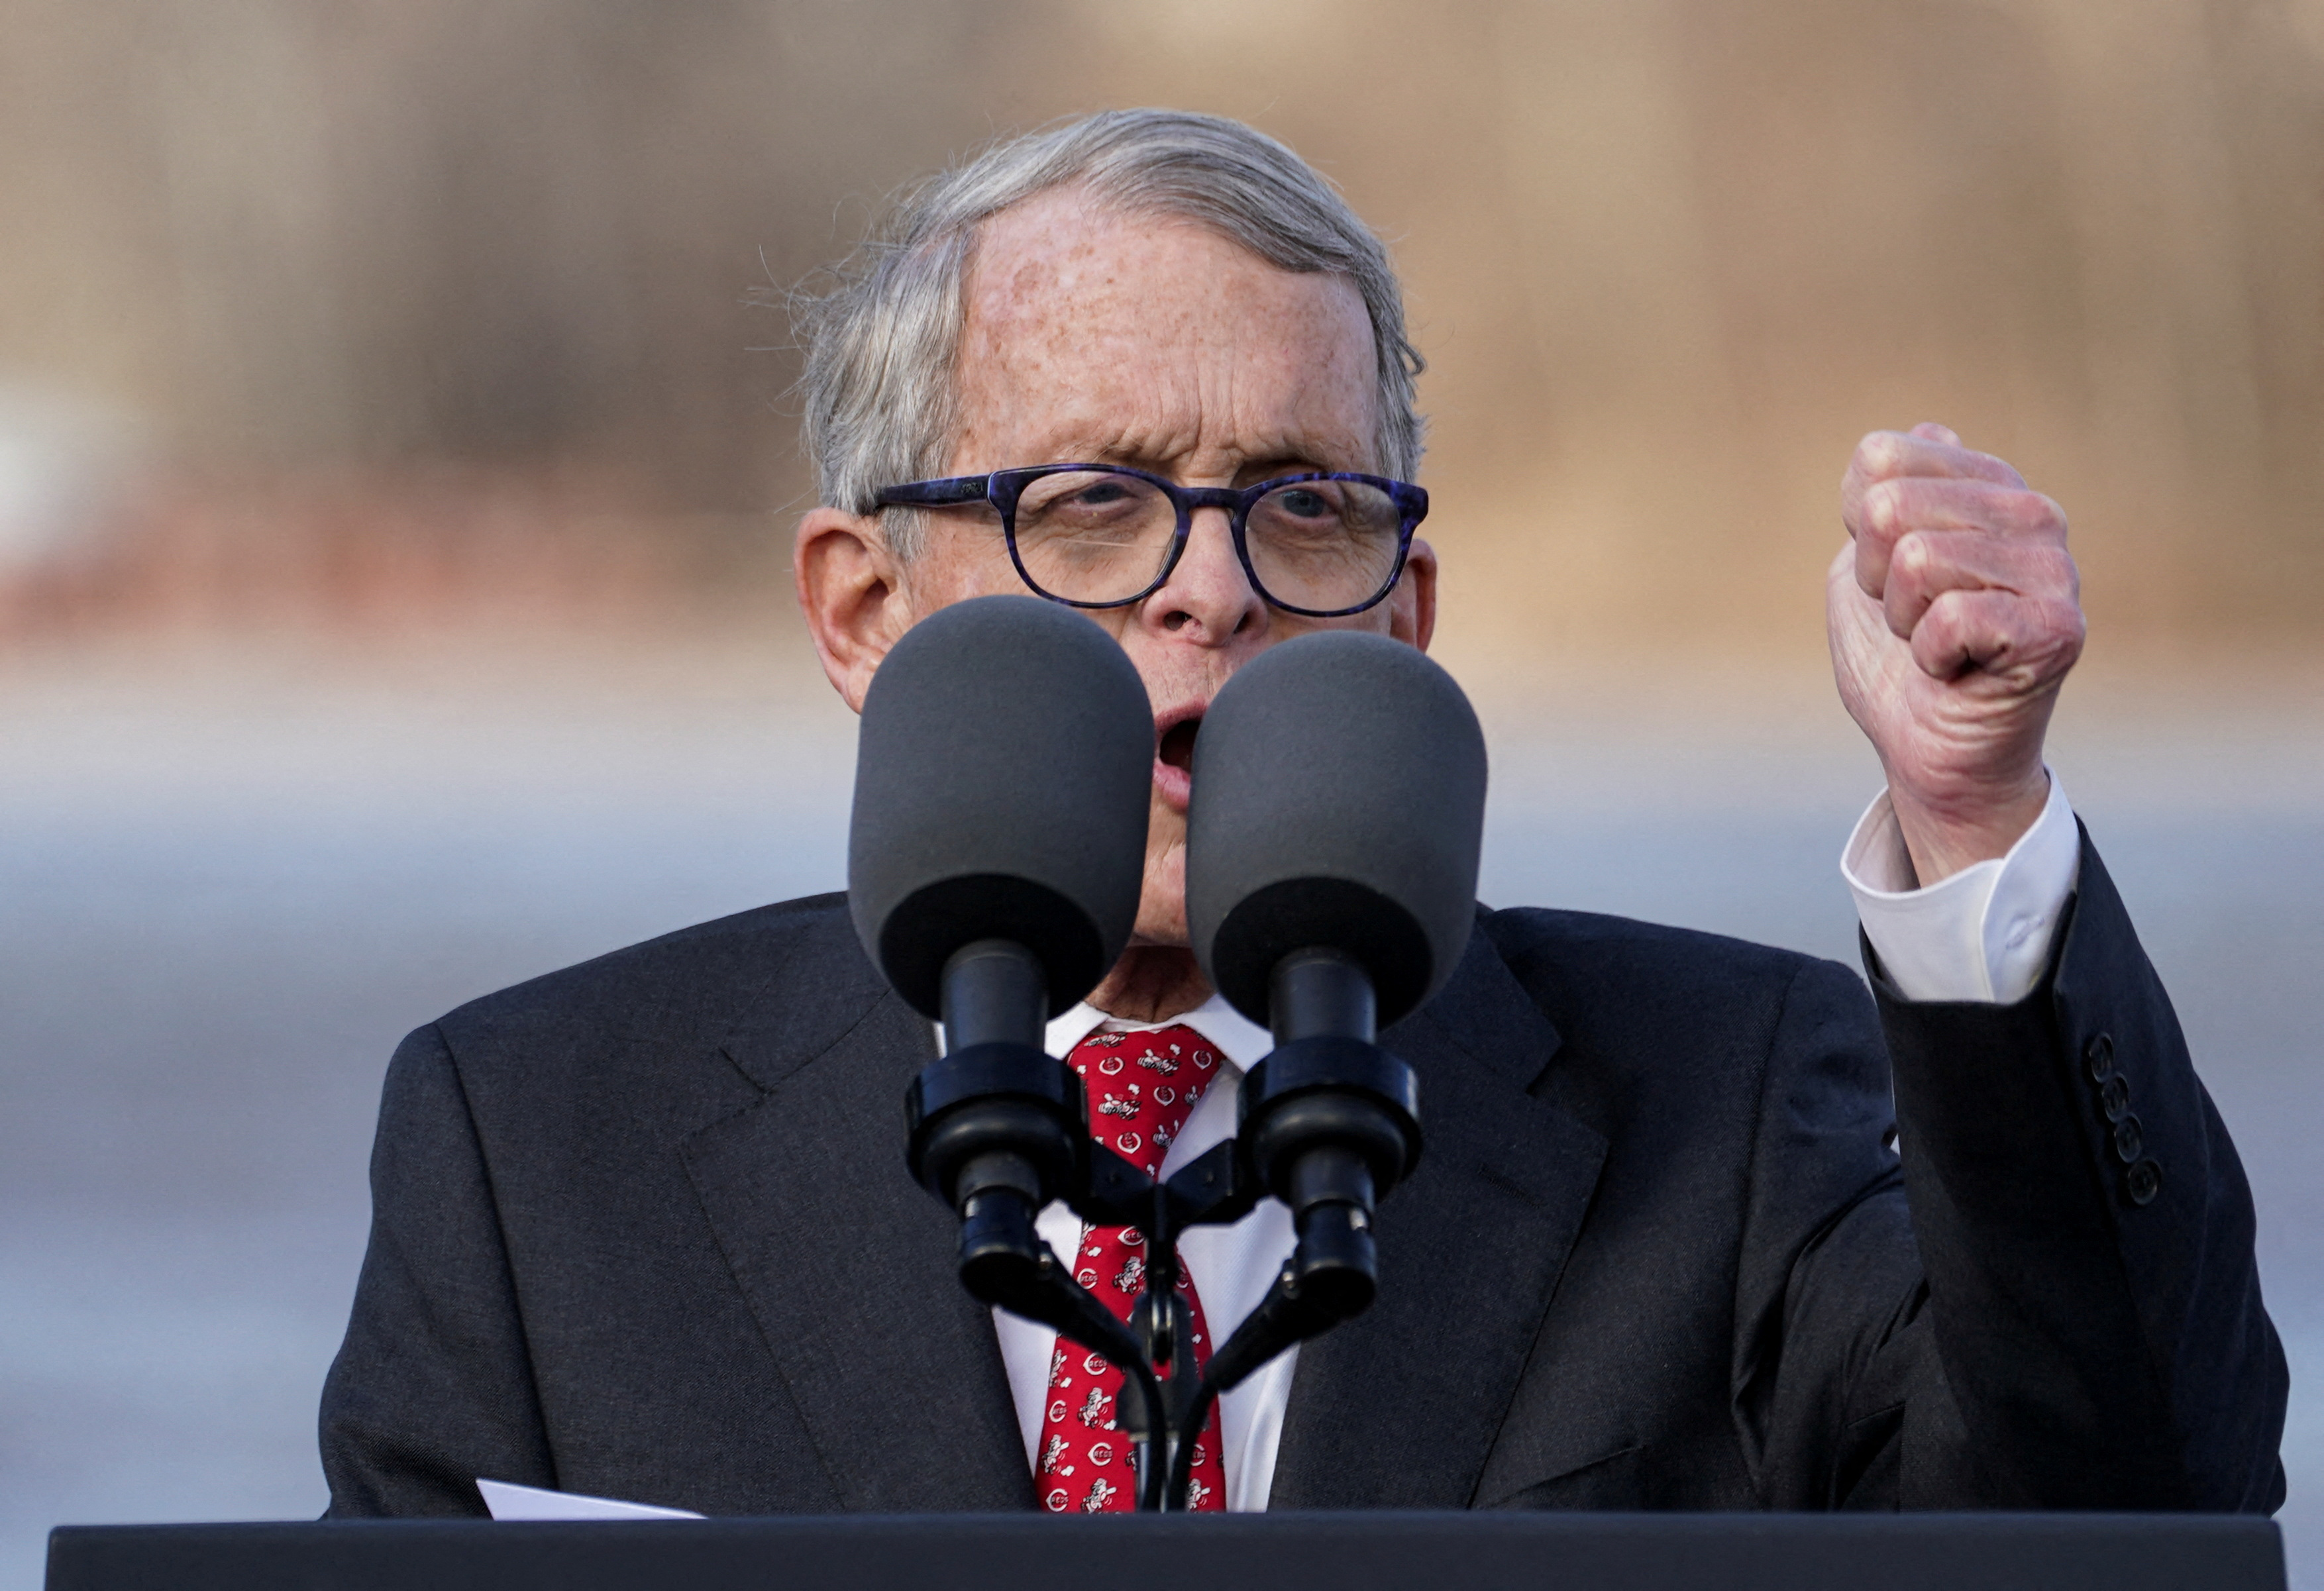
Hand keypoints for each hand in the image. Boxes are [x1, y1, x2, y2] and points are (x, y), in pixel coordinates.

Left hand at [1827, 423, 2084, 884]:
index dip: (1856, 532)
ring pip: (1916, 559)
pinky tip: (1959, 671)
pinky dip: (1932, 656)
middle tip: (1914, 620)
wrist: (1926, 751)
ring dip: (1904, 619)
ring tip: (1937, 646)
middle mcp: (2034, 512)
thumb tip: (1929, 430)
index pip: (1878, 457)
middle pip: (1888, 506)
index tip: (1889, 576)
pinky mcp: (2057, 628)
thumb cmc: (1897, 661)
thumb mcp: (1865, 564)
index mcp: (1987, 484)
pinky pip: (1951, 615)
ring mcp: (2055, 568)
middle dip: (1876, 579)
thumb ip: (1880, 493)